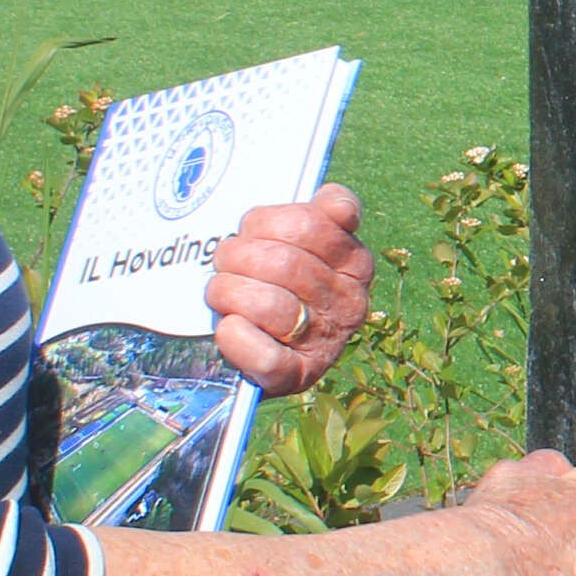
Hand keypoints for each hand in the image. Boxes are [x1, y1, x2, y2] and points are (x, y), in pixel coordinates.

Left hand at [207, 184, 373, 396]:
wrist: (271, 349)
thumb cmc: (282, 283)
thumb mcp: (306, 244)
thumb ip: (320, 216)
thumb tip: (332, 199)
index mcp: (355, 263)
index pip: (308, 224)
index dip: (265, 222)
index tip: (251, 230)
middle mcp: (349, 302)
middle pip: (282, 263)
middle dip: (237, 257)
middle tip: (224, 262)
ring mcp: (327, 341)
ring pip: (269, 305)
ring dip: (228, 293)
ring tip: (220, 292)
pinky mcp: (298, 377)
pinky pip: (265, 356)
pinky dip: (237, 339)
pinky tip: (228, 328)